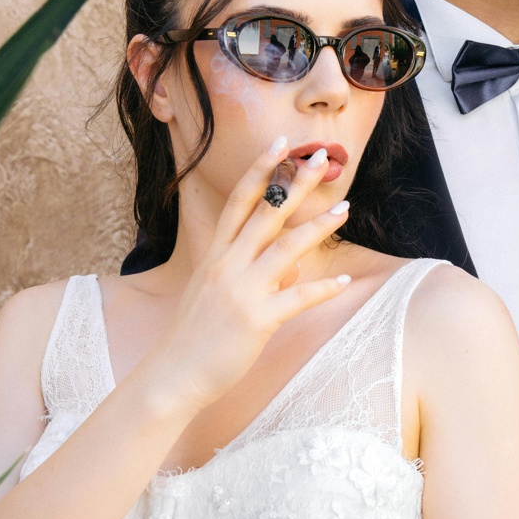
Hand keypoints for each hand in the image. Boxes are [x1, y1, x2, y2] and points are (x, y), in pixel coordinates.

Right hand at [145, 138, 352, 414]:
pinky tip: (344, 280)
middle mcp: (228, 265)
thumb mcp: (218, 294)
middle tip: (320, 157)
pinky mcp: (257, 320)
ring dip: (319, 226)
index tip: (280, 143)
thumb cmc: (196, 336)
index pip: (239, 201)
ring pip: (287, 248)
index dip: (260, 170)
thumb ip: (253, 273)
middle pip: (267, 213)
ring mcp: (242, 291)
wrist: (173, 375)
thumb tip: (293, 265)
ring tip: (345, 208)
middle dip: (295, 183)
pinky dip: (322, 288)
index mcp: (216, 255)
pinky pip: (298, 298)